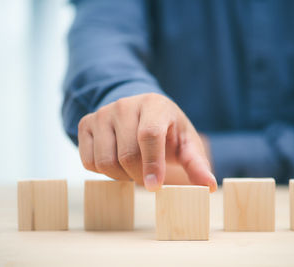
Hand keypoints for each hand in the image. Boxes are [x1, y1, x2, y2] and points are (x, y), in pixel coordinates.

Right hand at [77, 93, 216, 191]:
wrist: (141, 112)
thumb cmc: (168, 130)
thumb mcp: (186, 142)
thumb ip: (196, 163)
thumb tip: (208, 186)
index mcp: (154, 105)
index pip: (149, 135)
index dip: (153, 164)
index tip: (156, 186)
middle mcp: (124, 105)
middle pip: (127, 154)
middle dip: (140, 176)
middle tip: (150, 179)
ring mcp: (102, 113)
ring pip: (105, 161)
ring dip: (121, 176)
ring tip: (134, 169)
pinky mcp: (85, 124)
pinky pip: (88, 161)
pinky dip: (104, 171)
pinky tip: (117, 162)